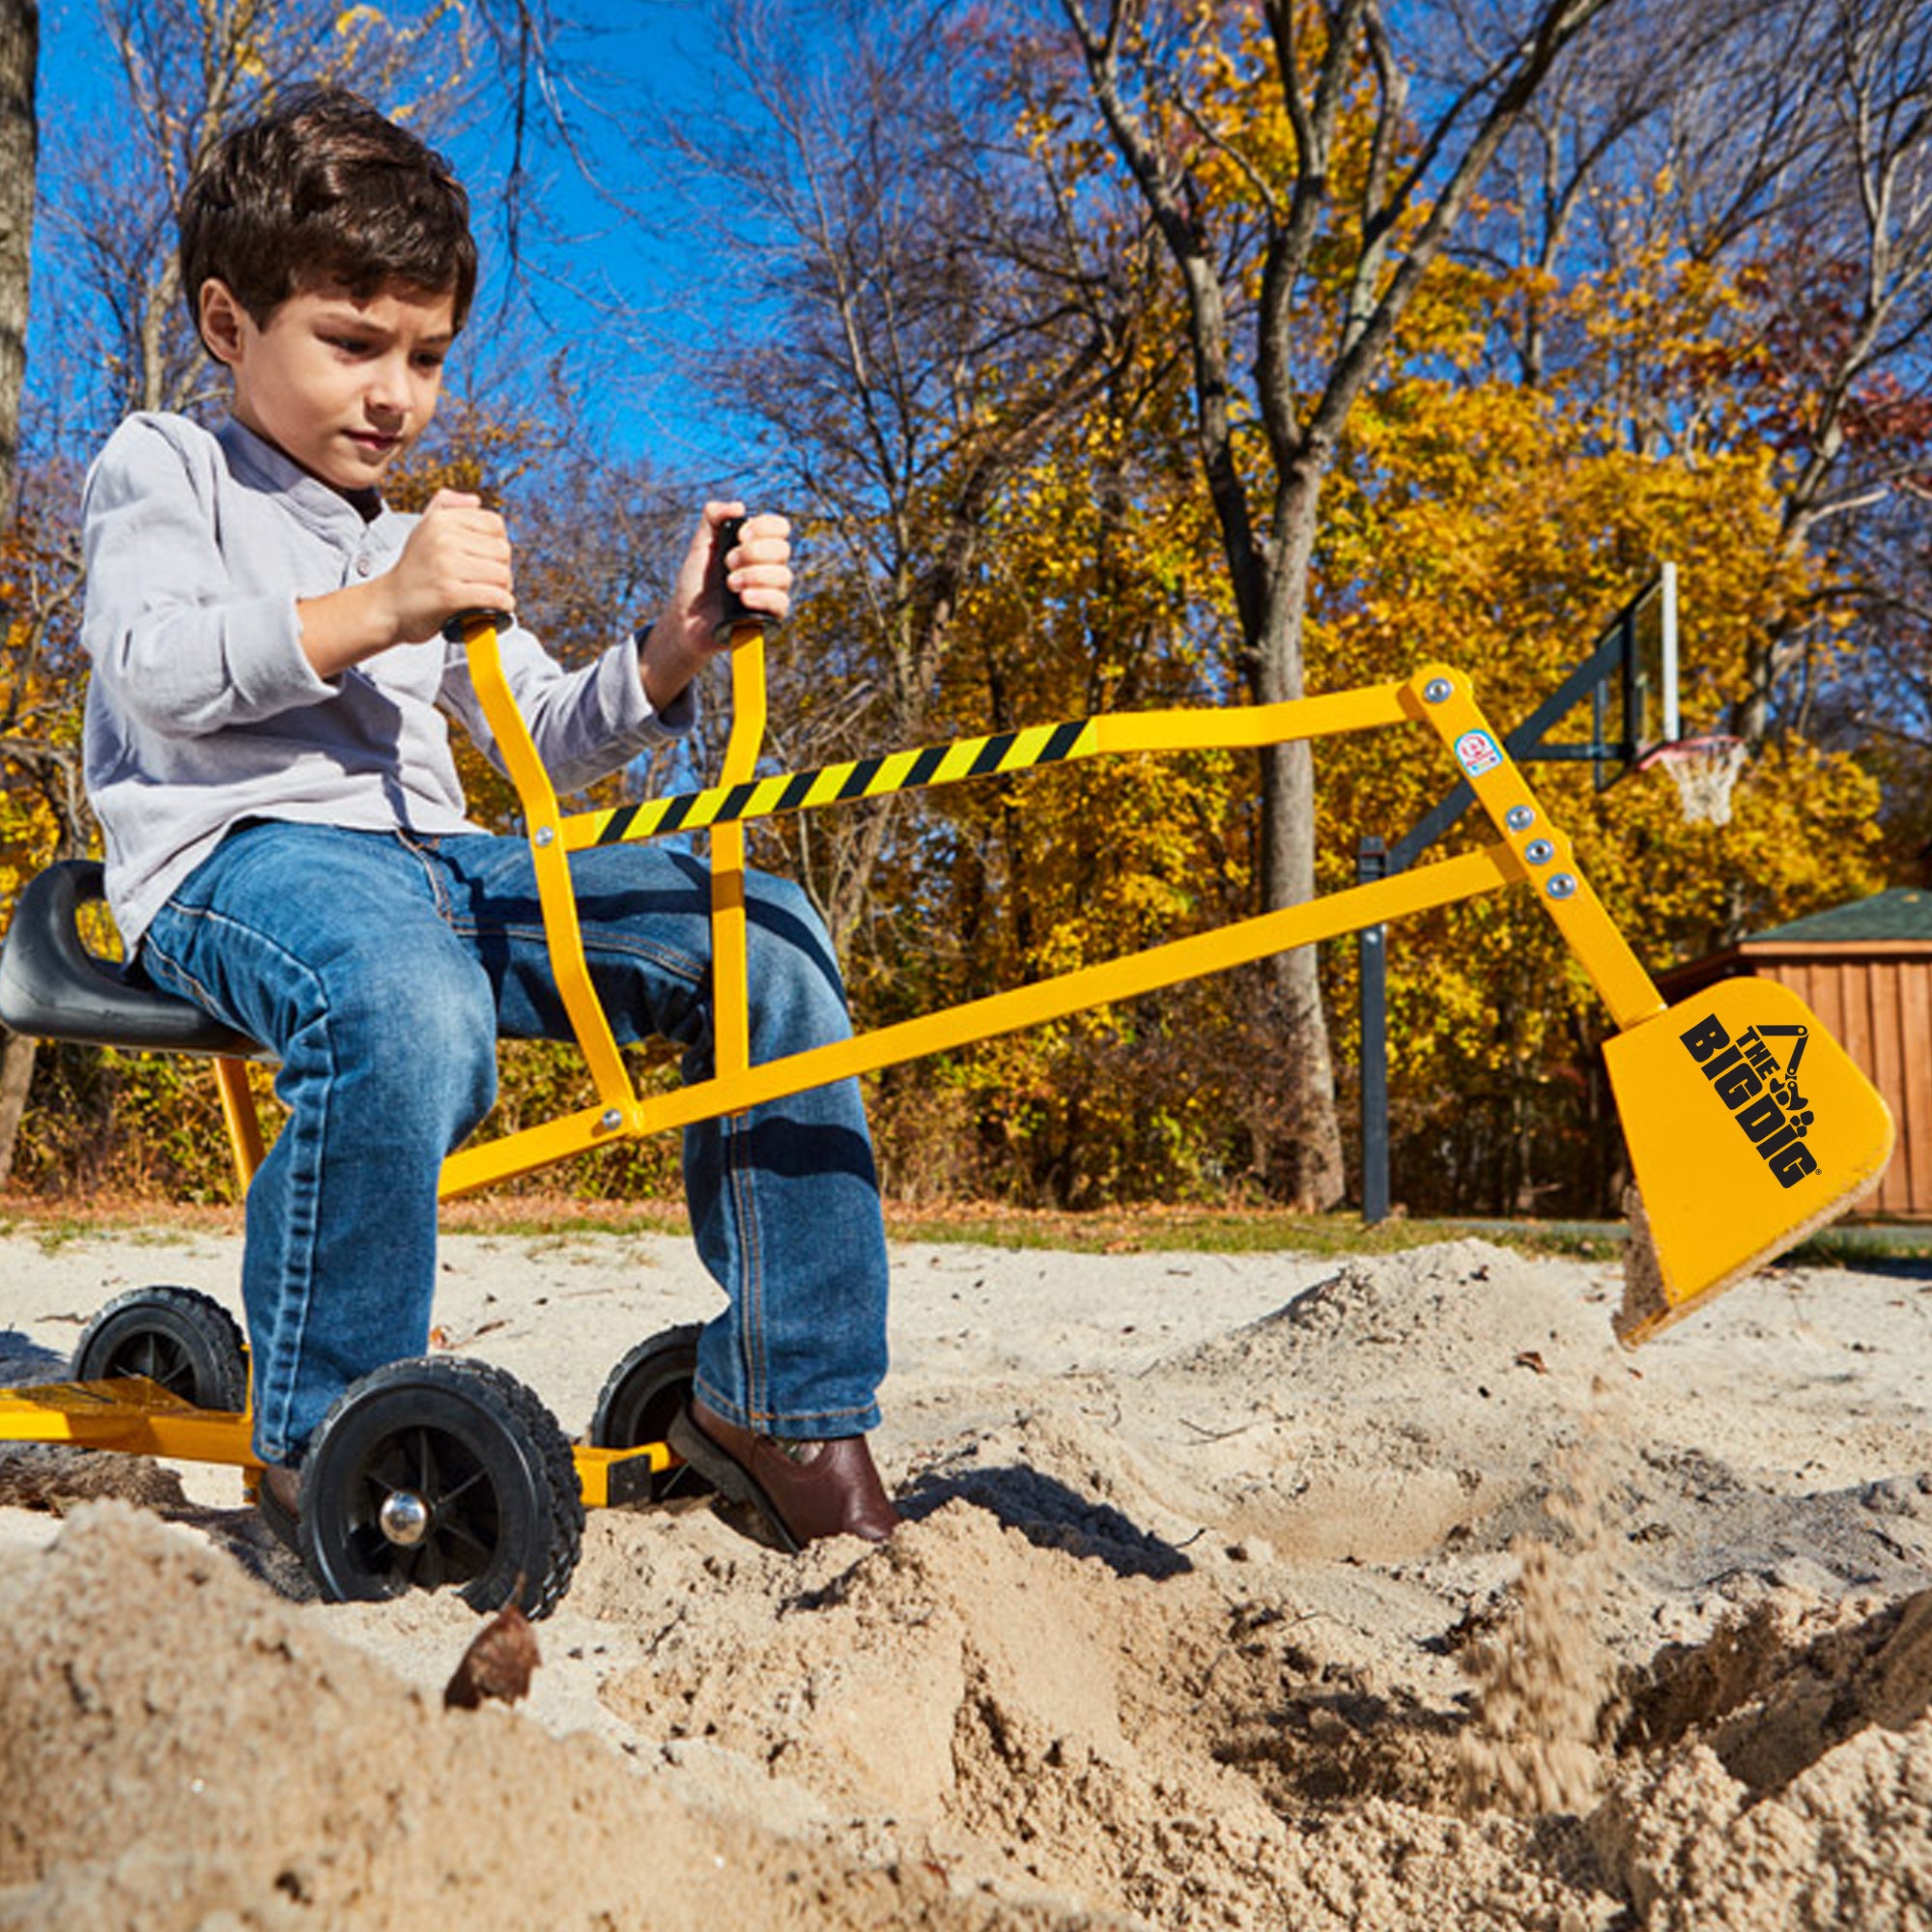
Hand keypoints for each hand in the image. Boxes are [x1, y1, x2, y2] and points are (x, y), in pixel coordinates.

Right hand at [385, 489, 516, 643]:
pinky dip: (503, 604)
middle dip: (502, 569)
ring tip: (490, 593)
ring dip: (503, 589)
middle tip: (490, 580)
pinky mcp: (450, 594)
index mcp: (440, 520)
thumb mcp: (423, 530)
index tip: (490, 558)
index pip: (494, 524)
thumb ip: (446, 507)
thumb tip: (474, 500)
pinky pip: (494, 596)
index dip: (499, 543)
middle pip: (502, 550)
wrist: (389, 604)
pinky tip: (497, 606)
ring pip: (502, 574)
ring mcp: (446, 565)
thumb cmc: (413, 571)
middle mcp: (442, 539)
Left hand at [639, 501, 791, 712]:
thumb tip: (739, 506)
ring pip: (783, 575)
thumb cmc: (696, 582)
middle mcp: (770, 568)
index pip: (780, 528)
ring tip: (729, 585)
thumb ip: (713, 517)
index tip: (740, 535)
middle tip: (727, 563)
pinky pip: (782, 603)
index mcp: (758, 547)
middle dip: (752, 553)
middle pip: (782, 550)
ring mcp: (772, 592)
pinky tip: (743, 599)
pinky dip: (762, 597)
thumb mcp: (700, 543)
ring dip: (753, 575)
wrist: (685, 618)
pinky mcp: (770, 617)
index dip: (764, 527)